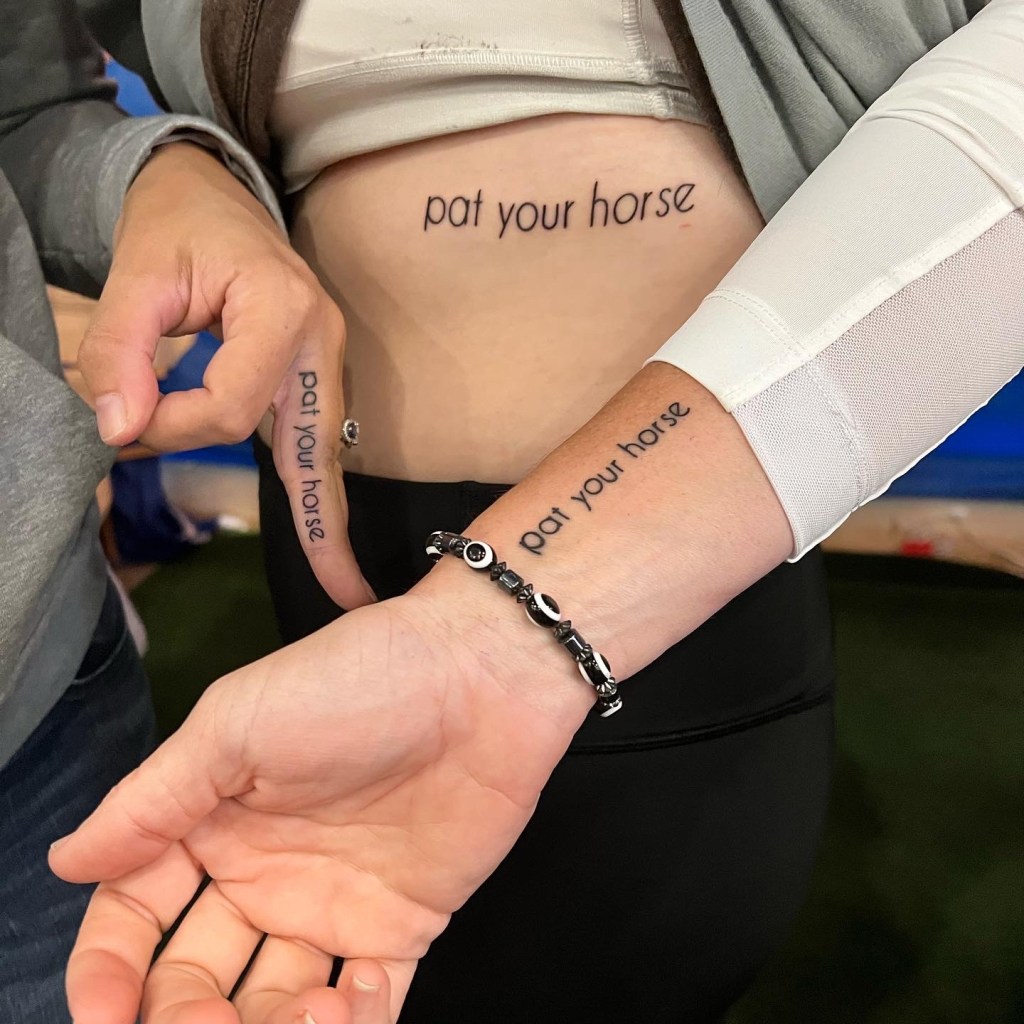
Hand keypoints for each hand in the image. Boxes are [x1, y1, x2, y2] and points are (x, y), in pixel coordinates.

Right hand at [50, 591, 586, 1022]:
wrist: (480, 678)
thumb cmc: (353, 684)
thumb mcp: (236, 726)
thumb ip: (152, 803)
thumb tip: (67, 861)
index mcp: (212, 826)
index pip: (135, 918)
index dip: (108, 974)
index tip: (102, 1018)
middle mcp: (264, 874)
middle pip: (195, 980)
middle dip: (185, 1019)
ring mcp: (332, 904)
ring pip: (274, 1005)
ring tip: (303, 1011)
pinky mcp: (401, 924)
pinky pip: (365, 1005)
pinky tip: (348, 1001)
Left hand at [78, 141, 373, 608]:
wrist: (216, 192)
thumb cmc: (177, 223)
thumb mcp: (135, 273)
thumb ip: (121, 352)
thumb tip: (120, 432)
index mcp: (283, 309)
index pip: (233, 407)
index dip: (173, 428)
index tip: (125, 422)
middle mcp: (321, 342)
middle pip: (314, 450)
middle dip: (322, 526)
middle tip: (349, 596)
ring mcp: (328, 362)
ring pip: (327, 454)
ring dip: (325, 518)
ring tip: (345, 582)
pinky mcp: (317, 375)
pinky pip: (317, 442)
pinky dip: (318, 492)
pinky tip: (323, 536)